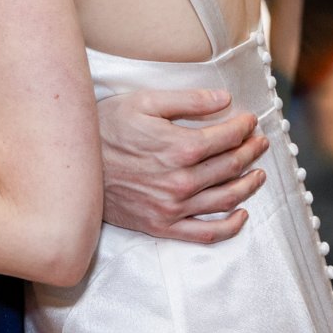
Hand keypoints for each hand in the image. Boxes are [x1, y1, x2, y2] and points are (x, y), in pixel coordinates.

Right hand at [98, 88, 268, 243]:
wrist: (73, 167)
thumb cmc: (106, 128)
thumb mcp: (144, 103)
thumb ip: (188, 100)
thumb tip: (224, 99)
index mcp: (180, 147)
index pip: (227, 138)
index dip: (244, 128)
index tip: (250, 121)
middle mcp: (182, 180)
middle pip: (231, 166)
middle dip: (251, 152)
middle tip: (260, 143)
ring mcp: (173, 207)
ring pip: (226, 199)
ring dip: (249, 185)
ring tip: (258, 174)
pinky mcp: (162, 226)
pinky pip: (206, 233)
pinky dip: (230, 226)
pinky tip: (241, 214)